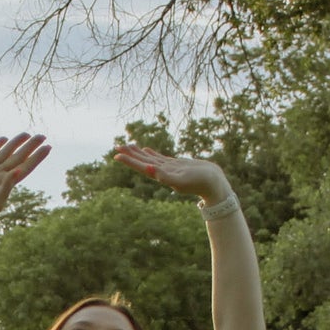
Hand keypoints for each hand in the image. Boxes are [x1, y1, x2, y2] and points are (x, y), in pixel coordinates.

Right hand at [0, 134, 49, 227]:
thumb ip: (7, 186)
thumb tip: (18, 170)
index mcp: (7, 183)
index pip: (26, 167)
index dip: (37, 157)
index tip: (48, 147)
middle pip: (18, 157)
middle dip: (30, 146)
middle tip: (42, 135)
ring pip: (5, 153)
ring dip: (16, 143)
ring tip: (26, 134)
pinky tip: (4, 139)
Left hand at [113, 144, 231, 205]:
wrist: (213, 183)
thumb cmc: (199, 183)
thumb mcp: (182, 180)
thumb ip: (165, 177)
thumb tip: (150, 171)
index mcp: (161, 176)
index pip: (142, 167)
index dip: (129, 161)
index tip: (117, 154)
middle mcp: (162, 173)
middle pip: (142, 162)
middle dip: (130, 155)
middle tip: (117, 146)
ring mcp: (169, 169)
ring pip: (150, 159)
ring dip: (138, 153)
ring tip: (128, 145)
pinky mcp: (176, 165)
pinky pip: (160, 158)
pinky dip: (151, 154)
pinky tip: (146, 150)